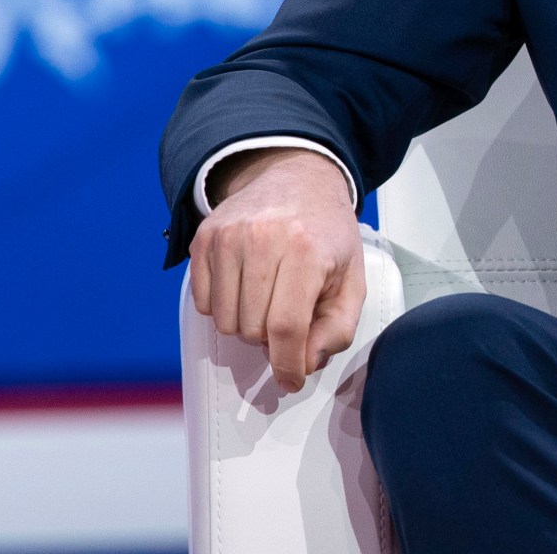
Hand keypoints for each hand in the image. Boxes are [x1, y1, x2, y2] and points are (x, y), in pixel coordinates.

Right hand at [188, 147, 364, 392]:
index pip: (286, 327)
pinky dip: (224, 306)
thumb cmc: (326, 231)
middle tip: (287, 314)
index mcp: (307, 251)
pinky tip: (246, 285)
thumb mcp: (351, 277)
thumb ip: (337, 328)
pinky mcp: (204, 238)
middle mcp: (263, 240)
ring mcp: (229, 237)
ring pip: (225, 321)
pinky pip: (204, 302)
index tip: (289, 379)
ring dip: (247, 323)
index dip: (286, 364)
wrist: (298, 177)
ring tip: (268, 298)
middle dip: (271, 337)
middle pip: (252, 329)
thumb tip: (305, 362)